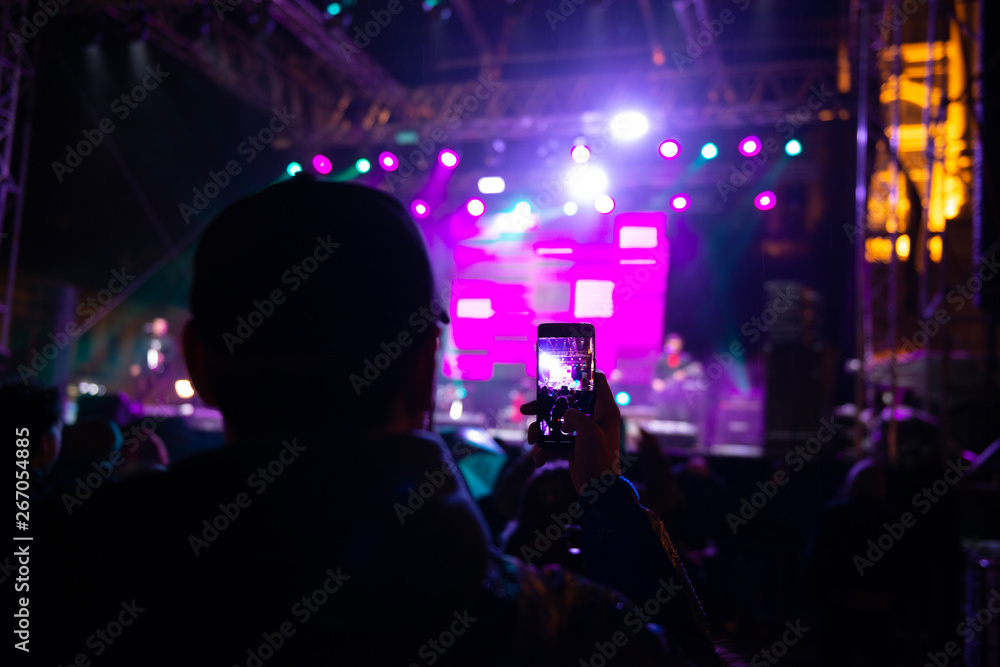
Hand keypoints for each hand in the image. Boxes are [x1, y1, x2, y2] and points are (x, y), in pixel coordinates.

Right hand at [520, 372, 621, 493]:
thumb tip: (564, 418)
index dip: (582, 375)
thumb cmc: (598, 458)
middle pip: (567, 402)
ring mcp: (583, 433)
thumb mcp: (588, 431)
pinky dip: (544, 449)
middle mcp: (595, 418)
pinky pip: (554, 442)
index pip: (598, 382)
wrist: (598, 490)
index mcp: (605, 410)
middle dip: (545, 406)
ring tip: (530, 441)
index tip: (562, 374)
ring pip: (556, 422)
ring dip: (540, 431)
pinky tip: (538, 459)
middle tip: (526, 409)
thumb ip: (574, 415)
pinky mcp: (573, 447)